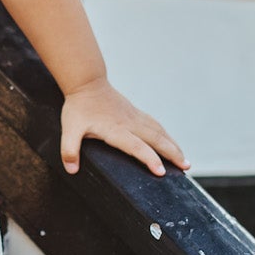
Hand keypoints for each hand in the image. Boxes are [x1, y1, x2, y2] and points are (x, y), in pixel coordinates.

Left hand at [59, 80, 187, 176]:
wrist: (87, 83)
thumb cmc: (78, 107)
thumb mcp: (69, 129)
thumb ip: (69, 149)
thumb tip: (71, 169)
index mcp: (115, 129)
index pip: (136, 147)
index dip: (149, 159)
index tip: (161, 171)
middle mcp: (130, 123)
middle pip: (156, 139)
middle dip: (172, 154)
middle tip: (186, 167)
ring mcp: (135, 117)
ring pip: (159, 132)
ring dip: (173, 146)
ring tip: (184, 161)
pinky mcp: (136, 114)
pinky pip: (155, 126)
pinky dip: (166, 136)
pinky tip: (170, 143)